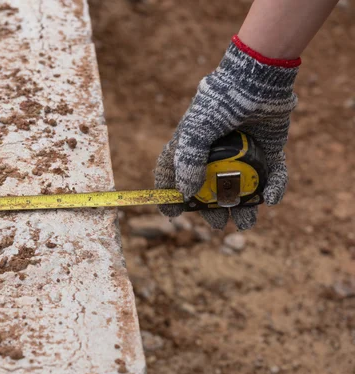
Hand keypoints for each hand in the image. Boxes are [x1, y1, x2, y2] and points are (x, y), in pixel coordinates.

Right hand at [154, 36, 298, 229]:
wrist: (258, 79)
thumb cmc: (220, 102)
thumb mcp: (195, 130)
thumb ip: (187, 161)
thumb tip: (186, 193)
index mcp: (192, 147)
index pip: (173, 175)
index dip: (170, 196)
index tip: (173, 215)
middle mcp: (217, 154)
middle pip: (211, 190)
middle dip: (213, 210)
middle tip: (217, 222)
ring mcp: (244, 154)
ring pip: (243, 188)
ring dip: (244, 208)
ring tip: (245, 223)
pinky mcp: (269, 151)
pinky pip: (273, 175)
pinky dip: (274, 188)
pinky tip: (272, 199)